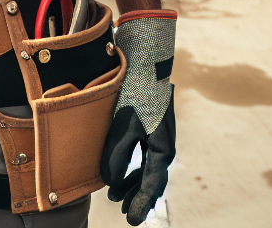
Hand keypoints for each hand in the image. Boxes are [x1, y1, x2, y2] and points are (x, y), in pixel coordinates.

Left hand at [100, 11, 175, 225]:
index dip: (140, 203)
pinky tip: (117, 174)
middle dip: (137, 197)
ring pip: (145, 168)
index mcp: (162, 148)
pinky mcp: (148, 126)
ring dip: (132, 183)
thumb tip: (109, 180)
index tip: (132, 220)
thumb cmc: (136, 91)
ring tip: (116, 198)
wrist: (144, 60)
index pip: (151, 183)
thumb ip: (116, 155)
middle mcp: (162, 144)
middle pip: (150, 179)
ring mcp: (156, 136)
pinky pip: (141, 155)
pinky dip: (130, 167)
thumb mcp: (124, 124)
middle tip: (126, 214)